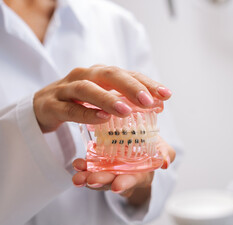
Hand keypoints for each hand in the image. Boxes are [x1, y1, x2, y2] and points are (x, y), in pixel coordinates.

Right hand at [34, 65, 171, 132]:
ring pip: (87, 89)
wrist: (42, 107)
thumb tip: (158, 106)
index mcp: (101, 74)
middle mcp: (85, 75)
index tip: (166, 95)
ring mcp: (66, 89)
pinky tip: (102, 119)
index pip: (127, 74)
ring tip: (126, 111)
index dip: (147, 83)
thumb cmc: (79, 102)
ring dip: (108, 99)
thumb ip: (128, 100)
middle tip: (149, 101)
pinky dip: (86, 113)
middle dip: (131, 86)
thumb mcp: (104, 98)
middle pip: (109, 75)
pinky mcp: (52, 105)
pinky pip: (70, 109)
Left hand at [72, 137, 175, 205]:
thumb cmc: (153, 148)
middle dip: (101, 181)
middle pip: (111, 182)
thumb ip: (166, 153)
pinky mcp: (100, 165)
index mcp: (141, 174)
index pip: (133, 180)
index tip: (117, 187)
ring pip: (98, 178)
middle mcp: (124, 176)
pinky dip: (83, 168)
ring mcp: (111, 172)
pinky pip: (91, 169)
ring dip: (86, 177)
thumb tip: (166, 162)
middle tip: (90, 180)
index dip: (126, 183)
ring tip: (78, 175)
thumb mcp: (163, 149)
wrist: (141, 143)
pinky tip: (77, 165)